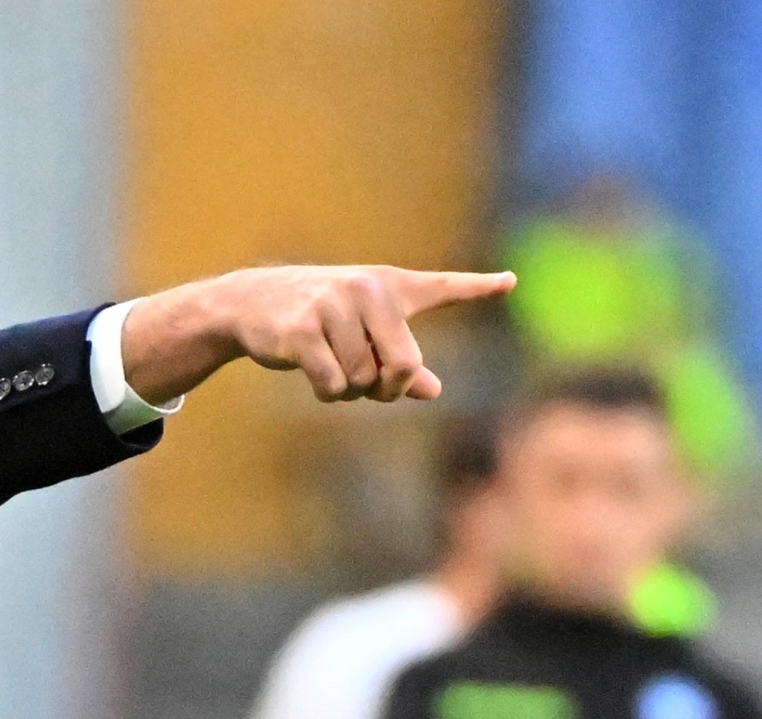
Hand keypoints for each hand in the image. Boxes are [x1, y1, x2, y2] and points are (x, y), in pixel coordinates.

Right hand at [122, 265, 515, 404]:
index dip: (477, 287)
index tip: (509, 282)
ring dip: (348, 389)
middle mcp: (366, 289)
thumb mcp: (362, 334)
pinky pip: (332, 383)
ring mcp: (332, 307)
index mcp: (389, 286)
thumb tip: (433, 391)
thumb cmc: (317, 318)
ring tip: (330, 366)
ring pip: (363, 379)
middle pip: (404, 365)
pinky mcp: (302, 330)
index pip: (441, 286)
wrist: (251, 302)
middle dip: (388, 388)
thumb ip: (400, 361)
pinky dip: (326, 392)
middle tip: (371, 386)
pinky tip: (312, 374)